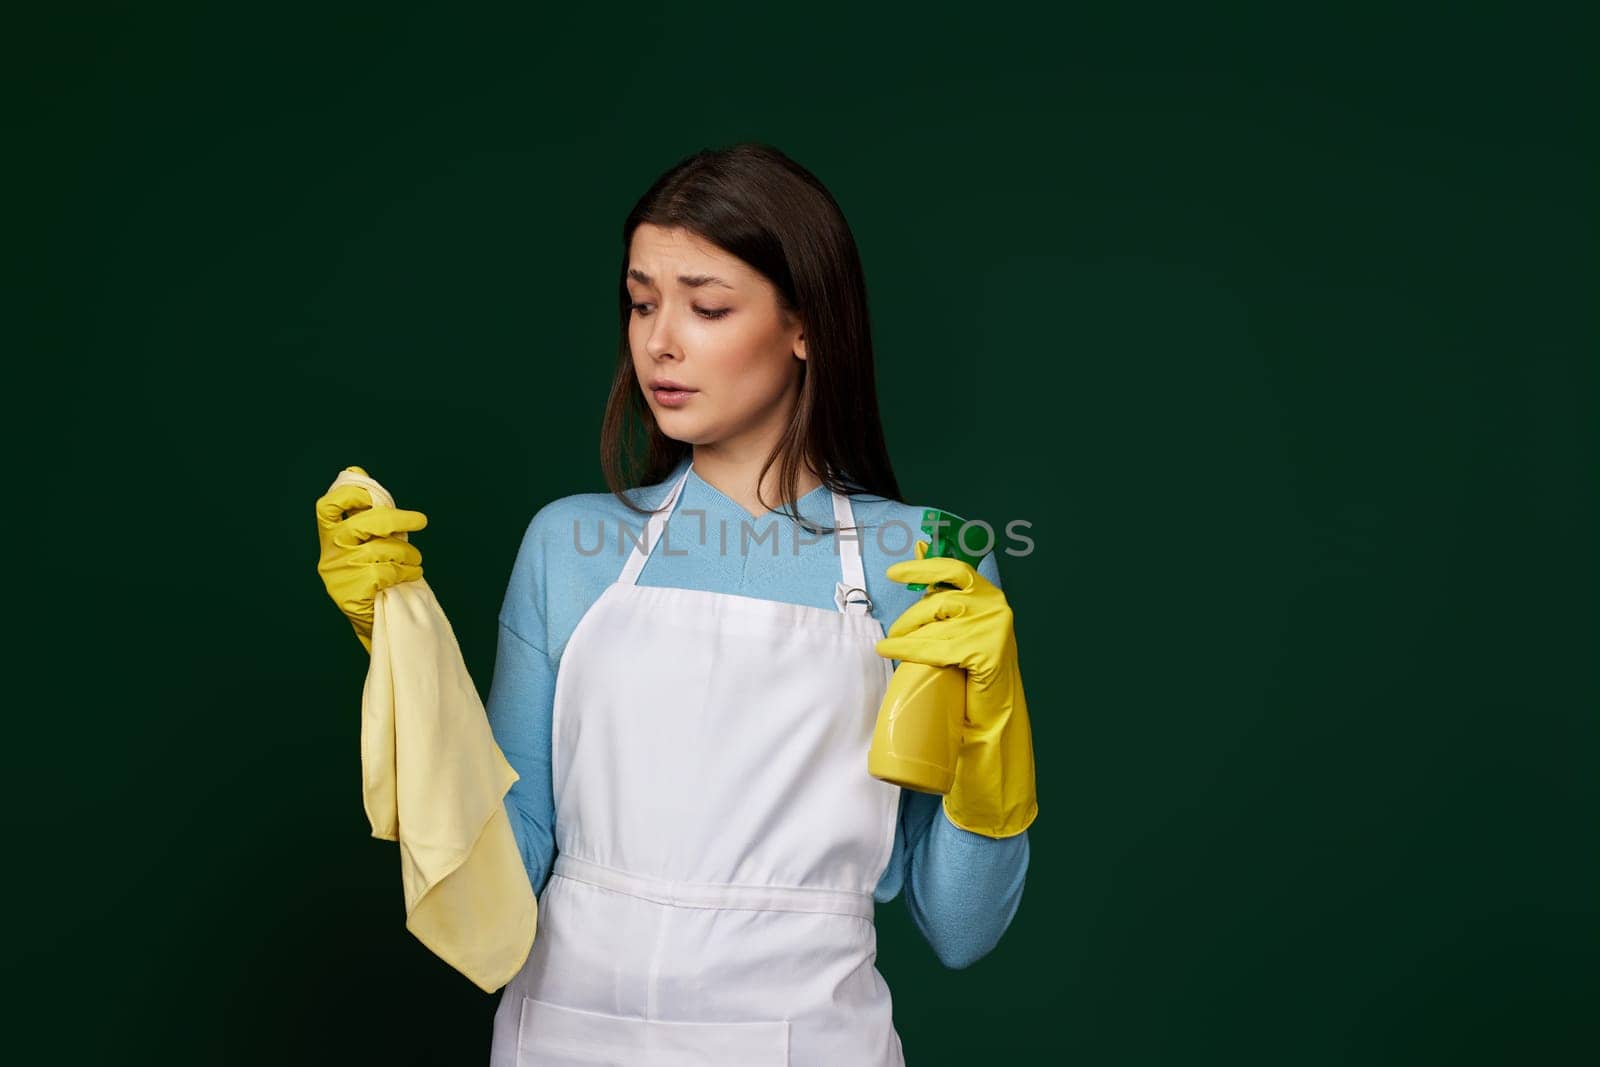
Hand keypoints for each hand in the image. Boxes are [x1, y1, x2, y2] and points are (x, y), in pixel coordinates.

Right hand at [315, 465, 427, 652]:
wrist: (375, 616)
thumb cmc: (374, 569)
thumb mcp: (367, 539)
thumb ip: (364, 510)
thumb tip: (356, 470)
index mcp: (330, 534)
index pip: (327, 506)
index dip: (349, 495)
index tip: (374, 497)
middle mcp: (330, 552)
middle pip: (363, 524)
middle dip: (397, 519)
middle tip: (421, 520)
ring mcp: (339, 574)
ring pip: (382, 550)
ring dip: (408, 554)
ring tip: (415, 561)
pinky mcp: (350, 594)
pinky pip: (387, 573)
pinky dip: (407, 572)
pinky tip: (411, 575)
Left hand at [875, 541, 1037, 837]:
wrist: (993, 722)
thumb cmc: (971, 678)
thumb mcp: (957, 634)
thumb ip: (943, 607)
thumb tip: (917, 575)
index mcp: (989, 597)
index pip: (955, 568)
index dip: (923, 567)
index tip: (894, 572)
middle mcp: (996, 607)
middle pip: (939, 599)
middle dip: (910, 616)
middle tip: (893, 634)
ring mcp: (995, 628)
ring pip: (937, 622)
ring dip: (907, 634)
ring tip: (890, 646)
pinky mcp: (989, 652)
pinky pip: (940, 646)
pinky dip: (912, 649)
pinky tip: (894, 652)